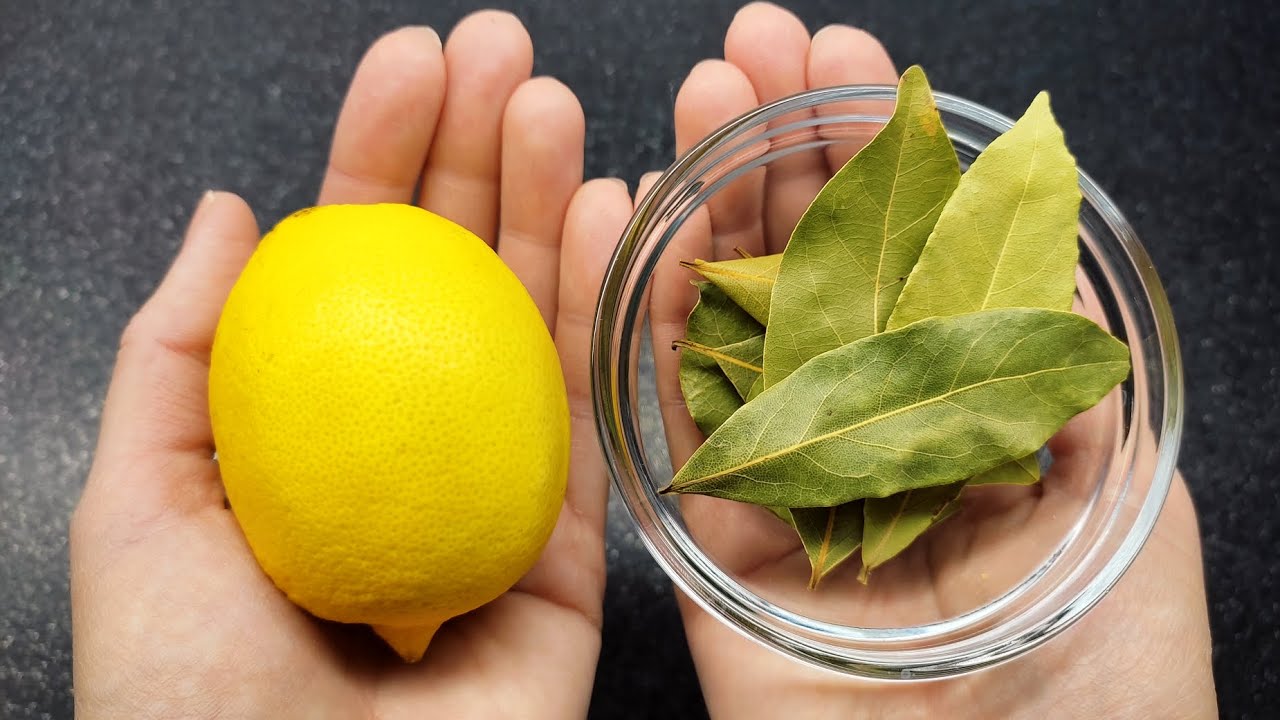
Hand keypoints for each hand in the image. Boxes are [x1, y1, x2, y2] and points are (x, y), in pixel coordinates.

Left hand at [70, 13, 631, 717]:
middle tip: (501, 50)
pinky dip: (609, 305)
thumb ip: (177, 352)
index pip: (352, 267)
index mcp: (312, 426)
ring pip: (534, 323)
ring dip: (551, 201)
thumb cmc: (190, 691)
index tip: (409, 63)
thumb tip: (224, 210)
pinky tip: (617, 210)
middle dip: (478, 152)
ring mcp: (500, 487)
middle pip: (453, 276)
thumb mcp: (139, 500)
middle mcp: (411, 444)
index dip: (379, 158)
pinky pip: (595, 412)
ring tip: (553, 101)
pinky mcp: (576, 546)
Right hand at [649, 4, 1216, 717]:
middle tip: (753, 48)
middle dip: (782, 156)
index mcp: (960, 426)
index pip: (908, 268)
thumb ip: (1065, 372)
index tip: (855, 66)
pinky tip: (638, 227)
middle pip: (807, 281)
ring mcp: (782, 495)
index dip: (880, 163)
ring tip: (701, 99)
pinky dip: (647, 328)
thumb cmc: (1110, 687)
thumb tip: (1035, 226)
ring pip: (730, 334)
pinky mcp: (713, 561)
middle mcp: (863, 447)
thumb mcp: (1122, 502)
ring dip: (712, 209)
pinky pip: (672, 435)